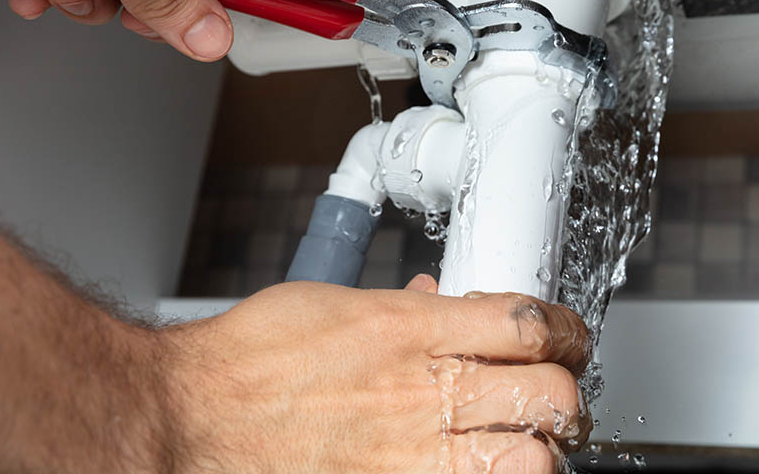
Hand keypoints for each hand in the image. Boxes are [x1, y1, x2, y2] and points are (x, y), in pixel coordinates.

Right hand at [162, 275, 591, 472]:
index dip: (565, 331)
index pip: (528, 323)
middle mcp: (420, 393)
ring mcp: (412, 455)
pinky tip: (479, 468)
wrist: (192, 416)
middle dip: (565, 395)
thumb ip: (405, 308)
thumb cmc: (251, 359)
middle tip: (554, 394)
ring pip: (531, 461)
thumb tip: (444, 302)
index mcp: (409, 330)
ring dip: (541, 450)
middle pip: (550, 395)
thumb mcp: (336, 304)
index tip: (565, 337)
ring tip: (528, 442)